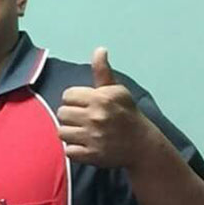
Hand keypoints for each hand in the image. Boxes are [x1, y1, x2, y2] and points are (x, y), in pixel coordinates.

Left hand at [57, 48, 155, 166]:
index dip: (75, 99)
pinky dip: (74, 149)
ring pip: (61, 132)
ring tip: (82, 132)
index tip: (85, 105)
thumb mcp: (117, 91)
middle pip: (62, 113)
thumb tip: (99, 50)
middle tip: (84, 119)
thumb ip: (103, 72)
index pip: (68, 95)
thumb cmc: (127, 114)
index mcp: (101, 99)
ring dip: (70, 132)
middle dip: (71, 116)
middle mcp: (95, 117)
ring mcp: (92, 137)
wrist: (142, 144)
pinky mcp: (90, 155)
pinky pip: (68, 150)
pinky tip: (85, 144)